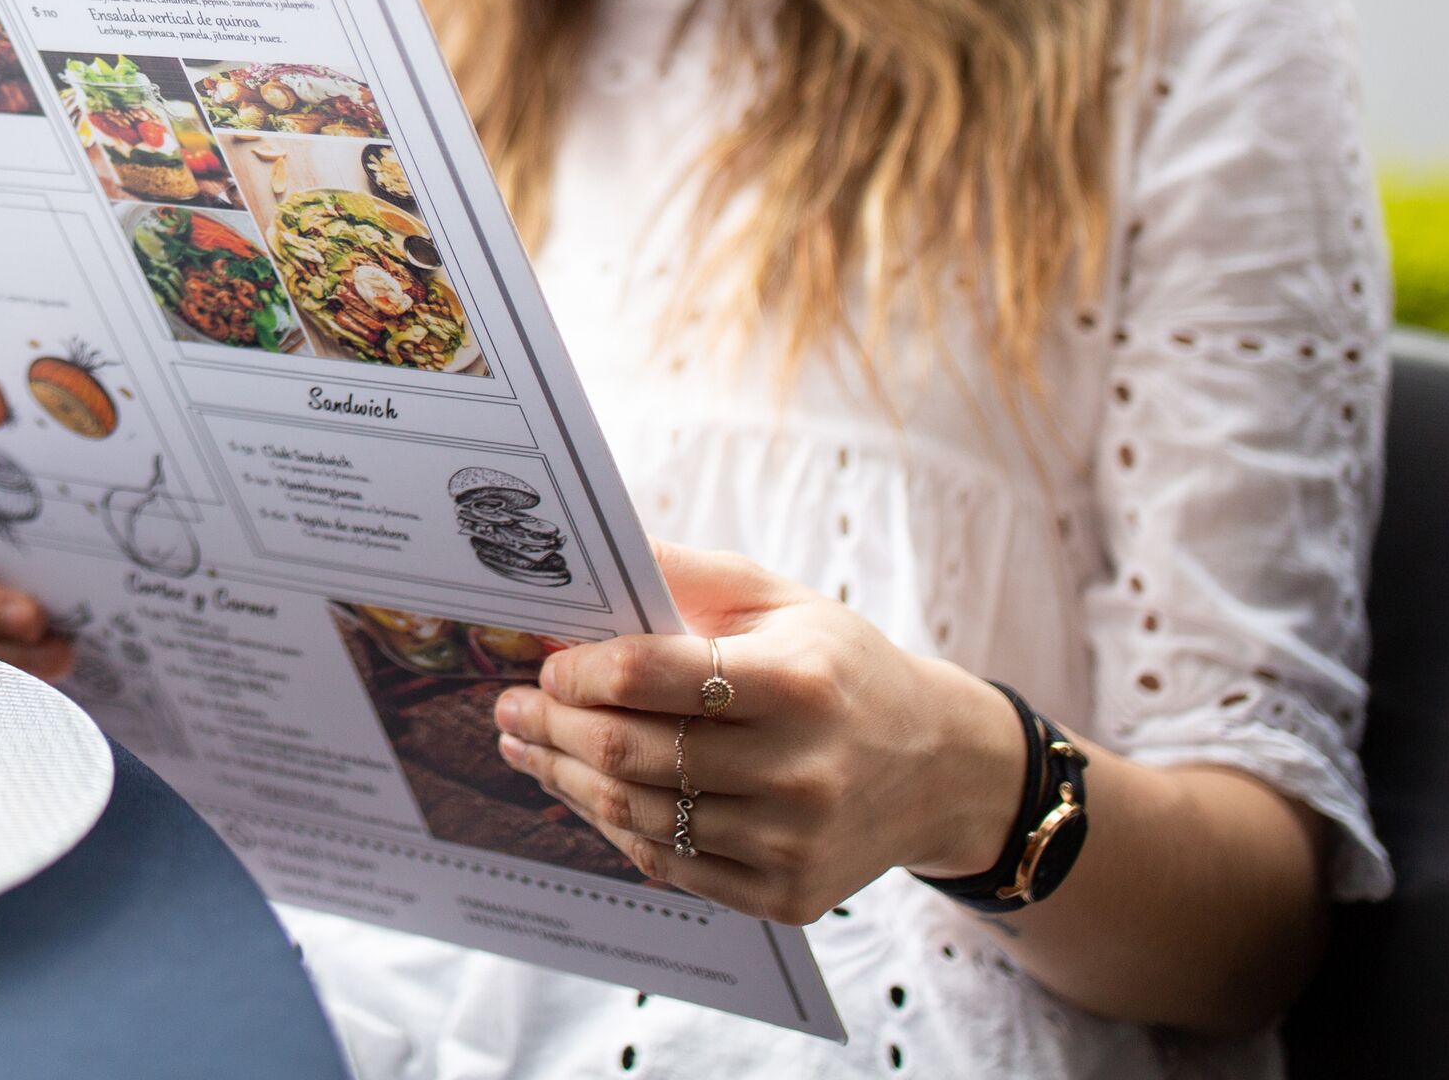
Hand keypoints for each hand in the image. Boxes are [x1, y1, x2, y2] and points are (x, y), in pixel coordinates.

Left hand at [491, 542, 1027, 922]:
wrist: (939, 766)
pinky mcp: (788, 895)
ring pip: (639, 814)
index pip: (654, 675)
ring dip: (565, 779)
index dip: (582, 672)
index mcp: (797, 683)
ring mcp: (793, 841)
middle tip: (508, 709)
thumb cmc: (841, 667)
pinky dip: (614, 828)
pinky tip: (584, 793)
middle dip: (552, 727)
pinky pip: (670, 865)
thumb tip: (594, 554)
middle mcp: (799, 769)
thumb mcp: (780, 599)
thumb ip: (685, 573)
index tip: (547, 666)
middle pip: (632, 752)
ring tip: (527, 749)